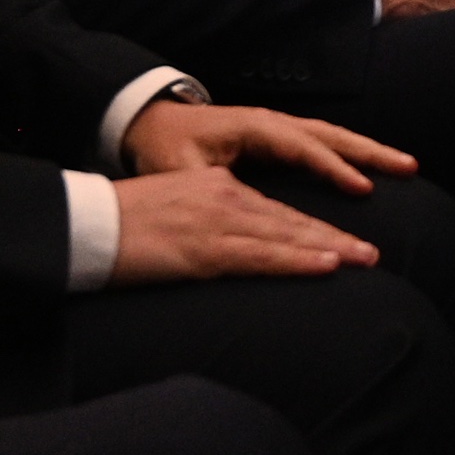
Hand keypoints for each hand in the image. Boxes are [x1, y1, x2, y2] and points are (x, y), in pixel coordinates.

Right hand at [107, 166, 385, 284]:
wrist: (82, 221)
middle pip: (290, 221)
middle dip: (334, 238)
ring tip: (365, 260)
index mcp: (217, 189)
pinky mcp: (205, 248)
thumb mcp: (170, 216)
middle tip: (372, 254)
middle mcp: (225, 198)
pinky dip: (298, 261)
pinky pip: (262, 256)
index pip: (276, 212)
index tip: (342, 243)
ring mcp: (217, 222)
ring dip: (330, 249)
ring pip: (286, 236)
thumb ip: (203, 229)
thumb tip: (223, 250)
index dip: (312, 229)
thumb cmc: (118, 225)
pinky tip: (327, 265)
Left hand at [125, 98, 411, 193]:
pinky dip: (354, 155)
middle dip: (370, 152)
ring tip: (408, 167)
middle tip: (408, 167)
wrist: (156, 124)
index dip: (331, 166)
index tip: (360, 186)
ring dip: (371, 151)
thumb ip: (201, 185)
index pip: (300, 146)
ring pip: (334, 137)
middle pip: (330, 135)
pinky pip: (326, 145)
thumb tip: (222, 202)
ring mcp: (281, 129)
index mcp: (252, 127)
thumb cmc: (165, 149)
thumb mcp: (177, 168)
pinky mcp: (282, 140)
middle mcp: (273, 124)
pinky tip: (377, 169)